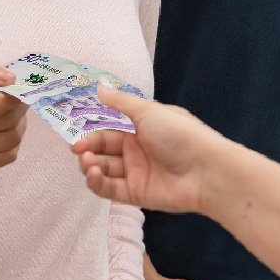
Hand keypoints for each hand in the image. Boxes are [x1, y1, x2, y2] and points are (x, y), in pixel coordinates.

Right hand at [0, 60, 26, 179]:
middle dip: (18, 110)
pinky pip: (9, 157)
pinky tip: (0, 135)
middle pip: (7, 121)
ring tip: (9, 118)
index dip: (15, 97)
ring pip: (11, 139)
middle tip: (17, 104)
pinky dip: (12, 144)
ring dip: (18, 126)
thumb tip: (11, 79)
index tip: (18, 92)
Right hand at [72, 86, 226, 214]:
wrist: (205, 171)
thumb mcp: (149, 112)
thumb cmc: (180, 134)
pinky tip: (93, 174)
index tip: (74, 130)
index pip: (109, 127)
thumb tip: (100, 85)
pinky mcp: (136, 194)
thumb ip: (120, 102)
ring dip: (90, 165)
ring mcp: (136, 172)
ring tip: (86, 161)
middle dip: (87, 148)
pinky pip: (110, 189)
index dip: (91, 129)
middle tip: (77, 148)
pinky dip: (97, 183)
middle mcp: (137, 150)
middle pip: (103, 149)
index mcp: (141, 127)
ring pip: (103, 170)